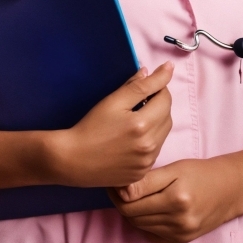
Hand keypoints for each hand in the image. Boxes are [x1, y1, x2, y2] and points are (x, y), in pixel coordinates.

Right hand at [49, 63, 172, 187]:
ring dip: (157, 120)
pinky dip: (151, 138)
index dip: (161, 86)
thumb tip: (165, 70)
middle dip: (159, 103)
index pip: (165, 99)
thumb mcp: (113, 101)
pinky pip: (156, 149)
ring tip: (137, 116)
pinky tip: (133, 136)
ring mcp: (147, 162)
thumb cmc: (91, 127)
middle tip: (142, 98)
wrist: (74, 160)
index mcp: (142, 125)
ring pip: (164, 133)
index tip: (153, 80)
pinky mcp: (143, 173)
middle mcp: (149, 146)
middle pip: (167, 116)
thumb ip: (139, 85)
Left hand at [109, 157, 242, 242]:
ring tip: (129, 194)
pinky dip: (143, 222)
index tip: (112, 179)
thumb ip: (148, 180)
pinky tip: (144, 208)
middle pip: (133, 215)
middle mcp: (178, 219)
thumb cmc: (201, 172)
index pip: (131, 201)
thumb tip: (121, 189)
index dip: (116, 190)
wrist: (230, 189)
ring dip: (130, 211)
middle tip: (116, 186)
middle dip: (120, 201)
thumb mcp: (175, 168)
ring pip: (139, 225)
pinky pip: (151, 234)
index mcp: (175, 197)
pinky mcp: (181, 240)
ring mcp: (180, 233)